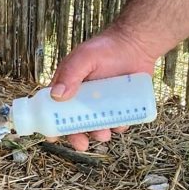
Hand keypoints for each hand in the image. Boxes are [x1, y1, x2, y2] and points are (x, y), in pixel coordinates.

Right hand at [47, 27, 160, 150]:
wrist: (136, 44)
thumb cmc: (105, 48)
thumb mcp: (83, 59)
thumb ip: (70, 75)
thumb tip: (56, 96)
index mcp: (68, 87)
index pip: (55, 108)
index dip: (52, 123)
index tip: (53, 137)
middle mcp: (82, 97)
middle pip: (75, 122)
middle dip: (77, 136)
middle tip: (82, 145)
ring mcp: (101, 103)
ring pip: (97, 125)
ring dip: (98, 134)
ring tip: (105, 134)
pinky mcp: (119, 105)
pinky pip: (117, 122)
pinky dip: (118, 126)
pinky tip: (122, 123)